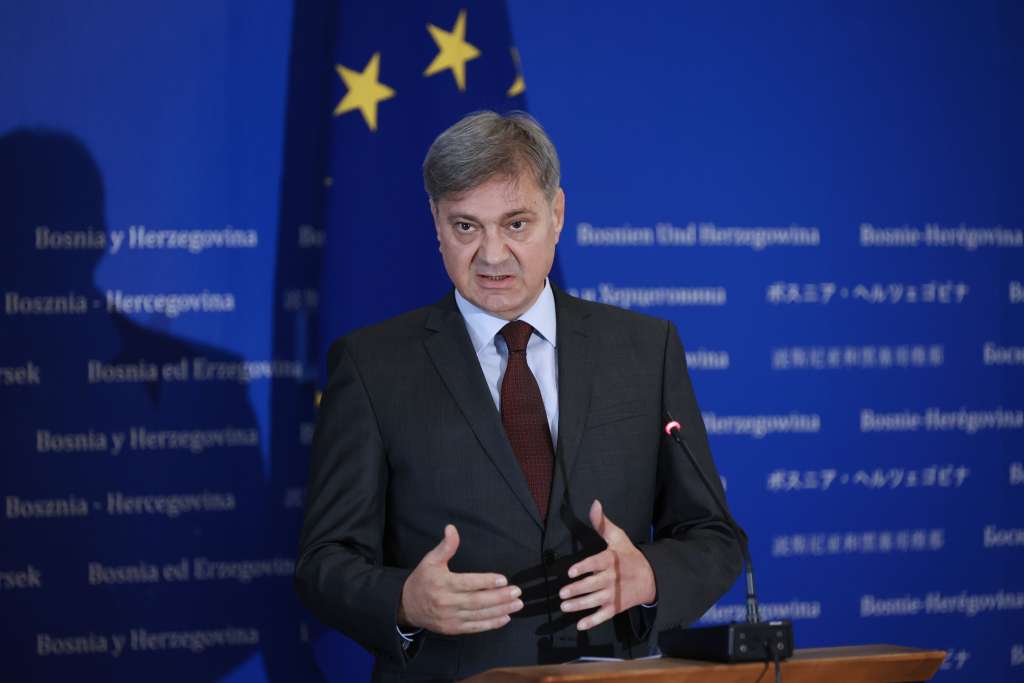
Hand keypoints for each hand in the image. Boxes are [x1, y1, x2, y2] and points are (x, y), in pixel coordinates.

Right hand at [398, 524, 522, 634]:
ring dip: (500, 610)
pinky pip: (474, 627)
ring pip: (478, 615)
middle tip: (517, 592)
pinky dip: (491, 624)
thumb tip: (452, 528)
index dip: (486, 582)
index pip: (468, 583)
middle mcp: (447, 602)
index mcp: (442, 584)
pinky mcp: (452, 629)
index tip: (503, 579)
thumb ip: (445, 546)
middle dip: (499, 597)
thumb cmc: (422, 580)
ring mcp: (450, 618)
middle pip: (477, 601)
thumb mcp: (430, 560)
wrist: (406, 606)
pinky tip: (505, 617)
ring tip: (516, 604)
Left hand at [559, 499, 656, 629]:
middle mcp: (612, 578)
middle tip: (562, 593)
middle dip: (577, 590)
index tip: (570, 572)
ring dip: (579, 605)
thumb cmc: (630, 555)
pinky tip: (580, 625)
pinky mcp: (616, 607)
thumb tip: (594, 503)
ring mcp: (615, 594)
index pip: (596, 564)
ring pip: (595, 601)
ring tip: (564, 606)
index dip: (583, 568)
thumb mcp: (618, 537)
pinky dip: (592, 621)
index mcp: (612, 560)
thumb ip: (602, 523)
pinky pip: (603, 615)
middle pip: (592, 585)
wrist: (652, 577)